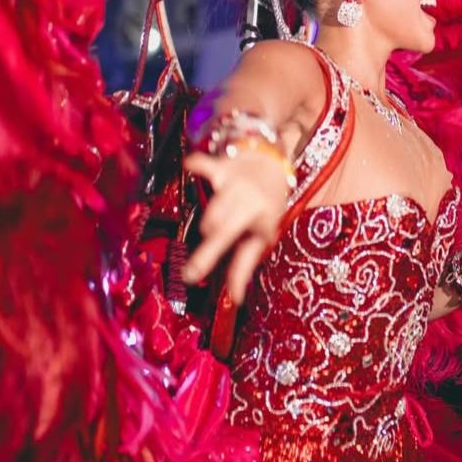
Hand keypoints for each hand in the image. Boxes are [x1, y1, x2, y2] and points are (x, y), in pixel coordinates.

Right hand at [182, 149, 288, 301]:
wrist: (273, 166)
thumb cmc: (266, 207)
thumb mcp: (262, 236)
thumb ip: (244, 265)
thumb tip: (234, 297)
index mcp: (256, 216)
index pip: (226, 241)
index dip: (206, 258)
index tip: (188, 277)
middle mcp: (245, 197)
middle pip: (212, 224)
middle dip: (212, 236)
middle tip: (218, 237)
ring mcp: (233, 179)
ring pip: (209, 207)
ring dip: (209, 219)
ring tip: (219, 219)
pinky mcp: (221, 165)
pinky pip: (203, 164)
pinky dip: (196, 165)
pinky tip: (189, 166)